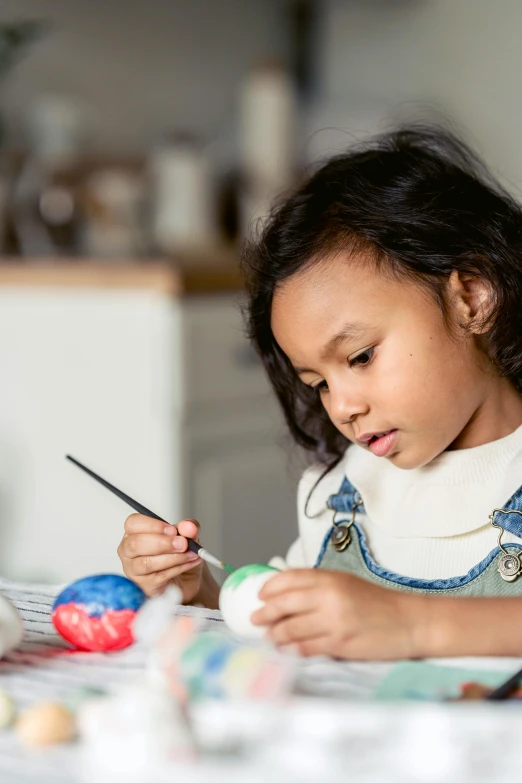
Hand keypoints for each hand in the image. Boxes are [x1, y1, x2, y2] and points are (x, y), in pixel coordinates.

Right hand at [117, 515, 203, 601]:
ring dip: (172, 558)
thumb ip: (189, 527)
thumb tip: (188, 526)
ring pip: (146, 563)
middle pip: (135, 544)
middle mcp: (129, 551)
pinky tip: (189, 563)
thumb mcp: (188, 536)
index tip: (173, 530)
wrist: (186, 578)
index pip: (133, 523)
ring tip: (190, 554)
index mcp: (134, 532)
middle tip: (183, 543)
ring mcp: (133, 570)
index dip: (153, 526)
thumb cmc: (178, 554)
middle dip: (162, 543)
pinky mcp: (144, 585)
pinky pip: (159, 576)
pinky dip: (178, 568)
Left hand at [251, 569, 423, 660]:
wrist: (410, 621)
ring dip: (275, 634)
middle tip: (255, 618)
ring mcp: (333, 621)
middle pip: (284, 603)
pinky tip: (286, 650)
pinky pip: (306, 648)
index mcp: (331, 578)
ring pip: (291, 628)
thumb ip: (319, 586)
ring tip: (269, 637)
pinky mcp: (339, 644)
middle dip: (265, 612)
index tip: (260, 595)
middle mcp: (329, 597)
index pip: (290, 578)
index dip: (270, 587)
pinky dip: (292, 649)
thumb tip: (287, 593)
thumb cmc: (379, 603)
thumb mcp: (347, 583)